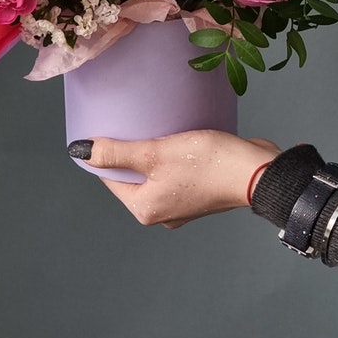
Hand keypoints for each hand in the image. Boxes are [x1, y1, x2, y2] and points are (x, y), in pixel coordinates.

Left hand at [74, 130, 279, 228]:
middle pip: (132, 178)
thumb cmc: (207, 163)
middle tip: (131, 125)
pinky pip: (175, 174)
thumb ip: (117, 152)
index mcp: (145, 209)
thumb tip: (80, 151)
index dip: (105, 154)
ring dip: (152, 154)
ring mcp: (182, 206)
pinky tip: (178, 139)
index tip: (107, 129)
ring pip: (155, 175)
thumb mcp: (155, 153)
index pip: (110, 179)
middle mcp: (161, 213)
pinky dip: (172, 158)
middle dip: (130, 153)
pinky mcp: (199, 193)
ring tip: (156, 129)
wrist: (257, 172)